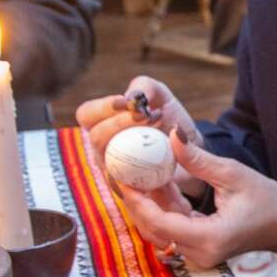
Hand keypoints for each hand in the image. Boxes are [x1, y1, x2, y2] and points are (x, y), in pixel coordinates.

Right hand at [75, 77, 204, 195]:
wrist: (190, 149)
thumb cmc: (168, 119)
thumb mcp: (159, 95)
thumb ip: (144, 87)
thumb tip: (131, 99)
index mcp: (101, 123)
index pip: (86, 114)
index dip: (102, 108)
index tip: (126, 103)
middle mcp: (102, 148)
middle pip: (96, 137)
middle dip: (120, 123)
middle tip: (148, 116)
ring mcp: (112, 170)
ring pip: (109, 162)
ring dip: (133, 147)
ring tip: (160, 132)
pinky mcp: (127, 190)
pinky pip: (126, 185)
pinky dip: (143, 171)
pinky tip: (162, 159)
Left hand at [119, 131, 276, 266]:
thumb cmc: (269, 201)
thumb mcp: (233, 174)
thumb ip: (198, 160)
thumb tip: (172, 136)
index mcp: (208, 237)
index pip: (159, 223)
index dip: (137, 201)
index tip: (123, 178)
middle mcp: (200, 253)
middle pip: (153, 230)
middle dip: (136, 202)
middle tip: (122, 173)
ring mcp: (200, 254)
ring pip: (160, 231)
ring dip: (148, 204)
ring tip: (136, 174)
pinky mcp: (200, 248)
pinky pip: (173, 230)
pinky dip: (163, 208)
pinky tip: (158, 184)